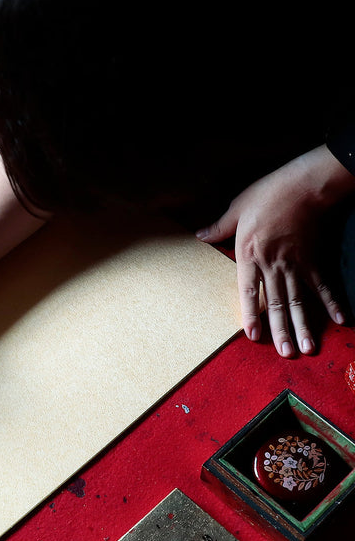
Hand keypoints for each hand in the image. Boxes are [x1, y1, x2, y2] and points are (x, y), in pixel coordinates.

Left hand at [196, 145, 353, 356]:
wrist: (303, 186)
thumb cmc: (267, 195)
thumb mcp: (235, 209)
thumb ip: (218, 227)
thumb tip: (200, 235)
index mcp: (249, 255)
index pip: (249, 291)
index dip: (251, 314)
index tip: (254, 335)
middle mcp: (273, 265)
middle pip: (277, 303)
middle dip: (281, 331)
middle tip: (286, 354)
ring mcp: (296, 264)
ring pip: (299, 300)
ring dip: (304, 325)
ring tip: (307, 347)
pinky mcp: (314, 259)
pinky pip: (323, 285)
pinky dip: (332, 302)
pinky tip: (340, 320)